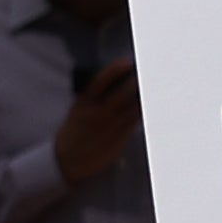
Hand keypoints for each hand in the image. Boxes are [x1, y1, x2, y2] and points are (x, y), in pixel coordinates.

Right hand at [54, 60, 142, 183]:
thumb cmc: (73, 133)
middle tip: (147, 73)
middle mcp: (97, 114)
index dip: (113, 71)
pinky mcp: (118, 139)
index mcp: (83, 104)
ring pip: (131, 108)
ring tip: (154, 87)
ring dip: (143, 97)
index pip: (99, 82)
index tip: (126, 62)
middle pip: (121, 94)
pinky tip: (150, 106)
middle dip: (135, 83)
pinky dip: (143, 113)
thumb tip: (108, 85)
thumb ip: (91, 99)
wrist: (67, 160)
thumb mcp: (76, 111)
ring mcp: (109, 127)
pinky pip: (134, 123)